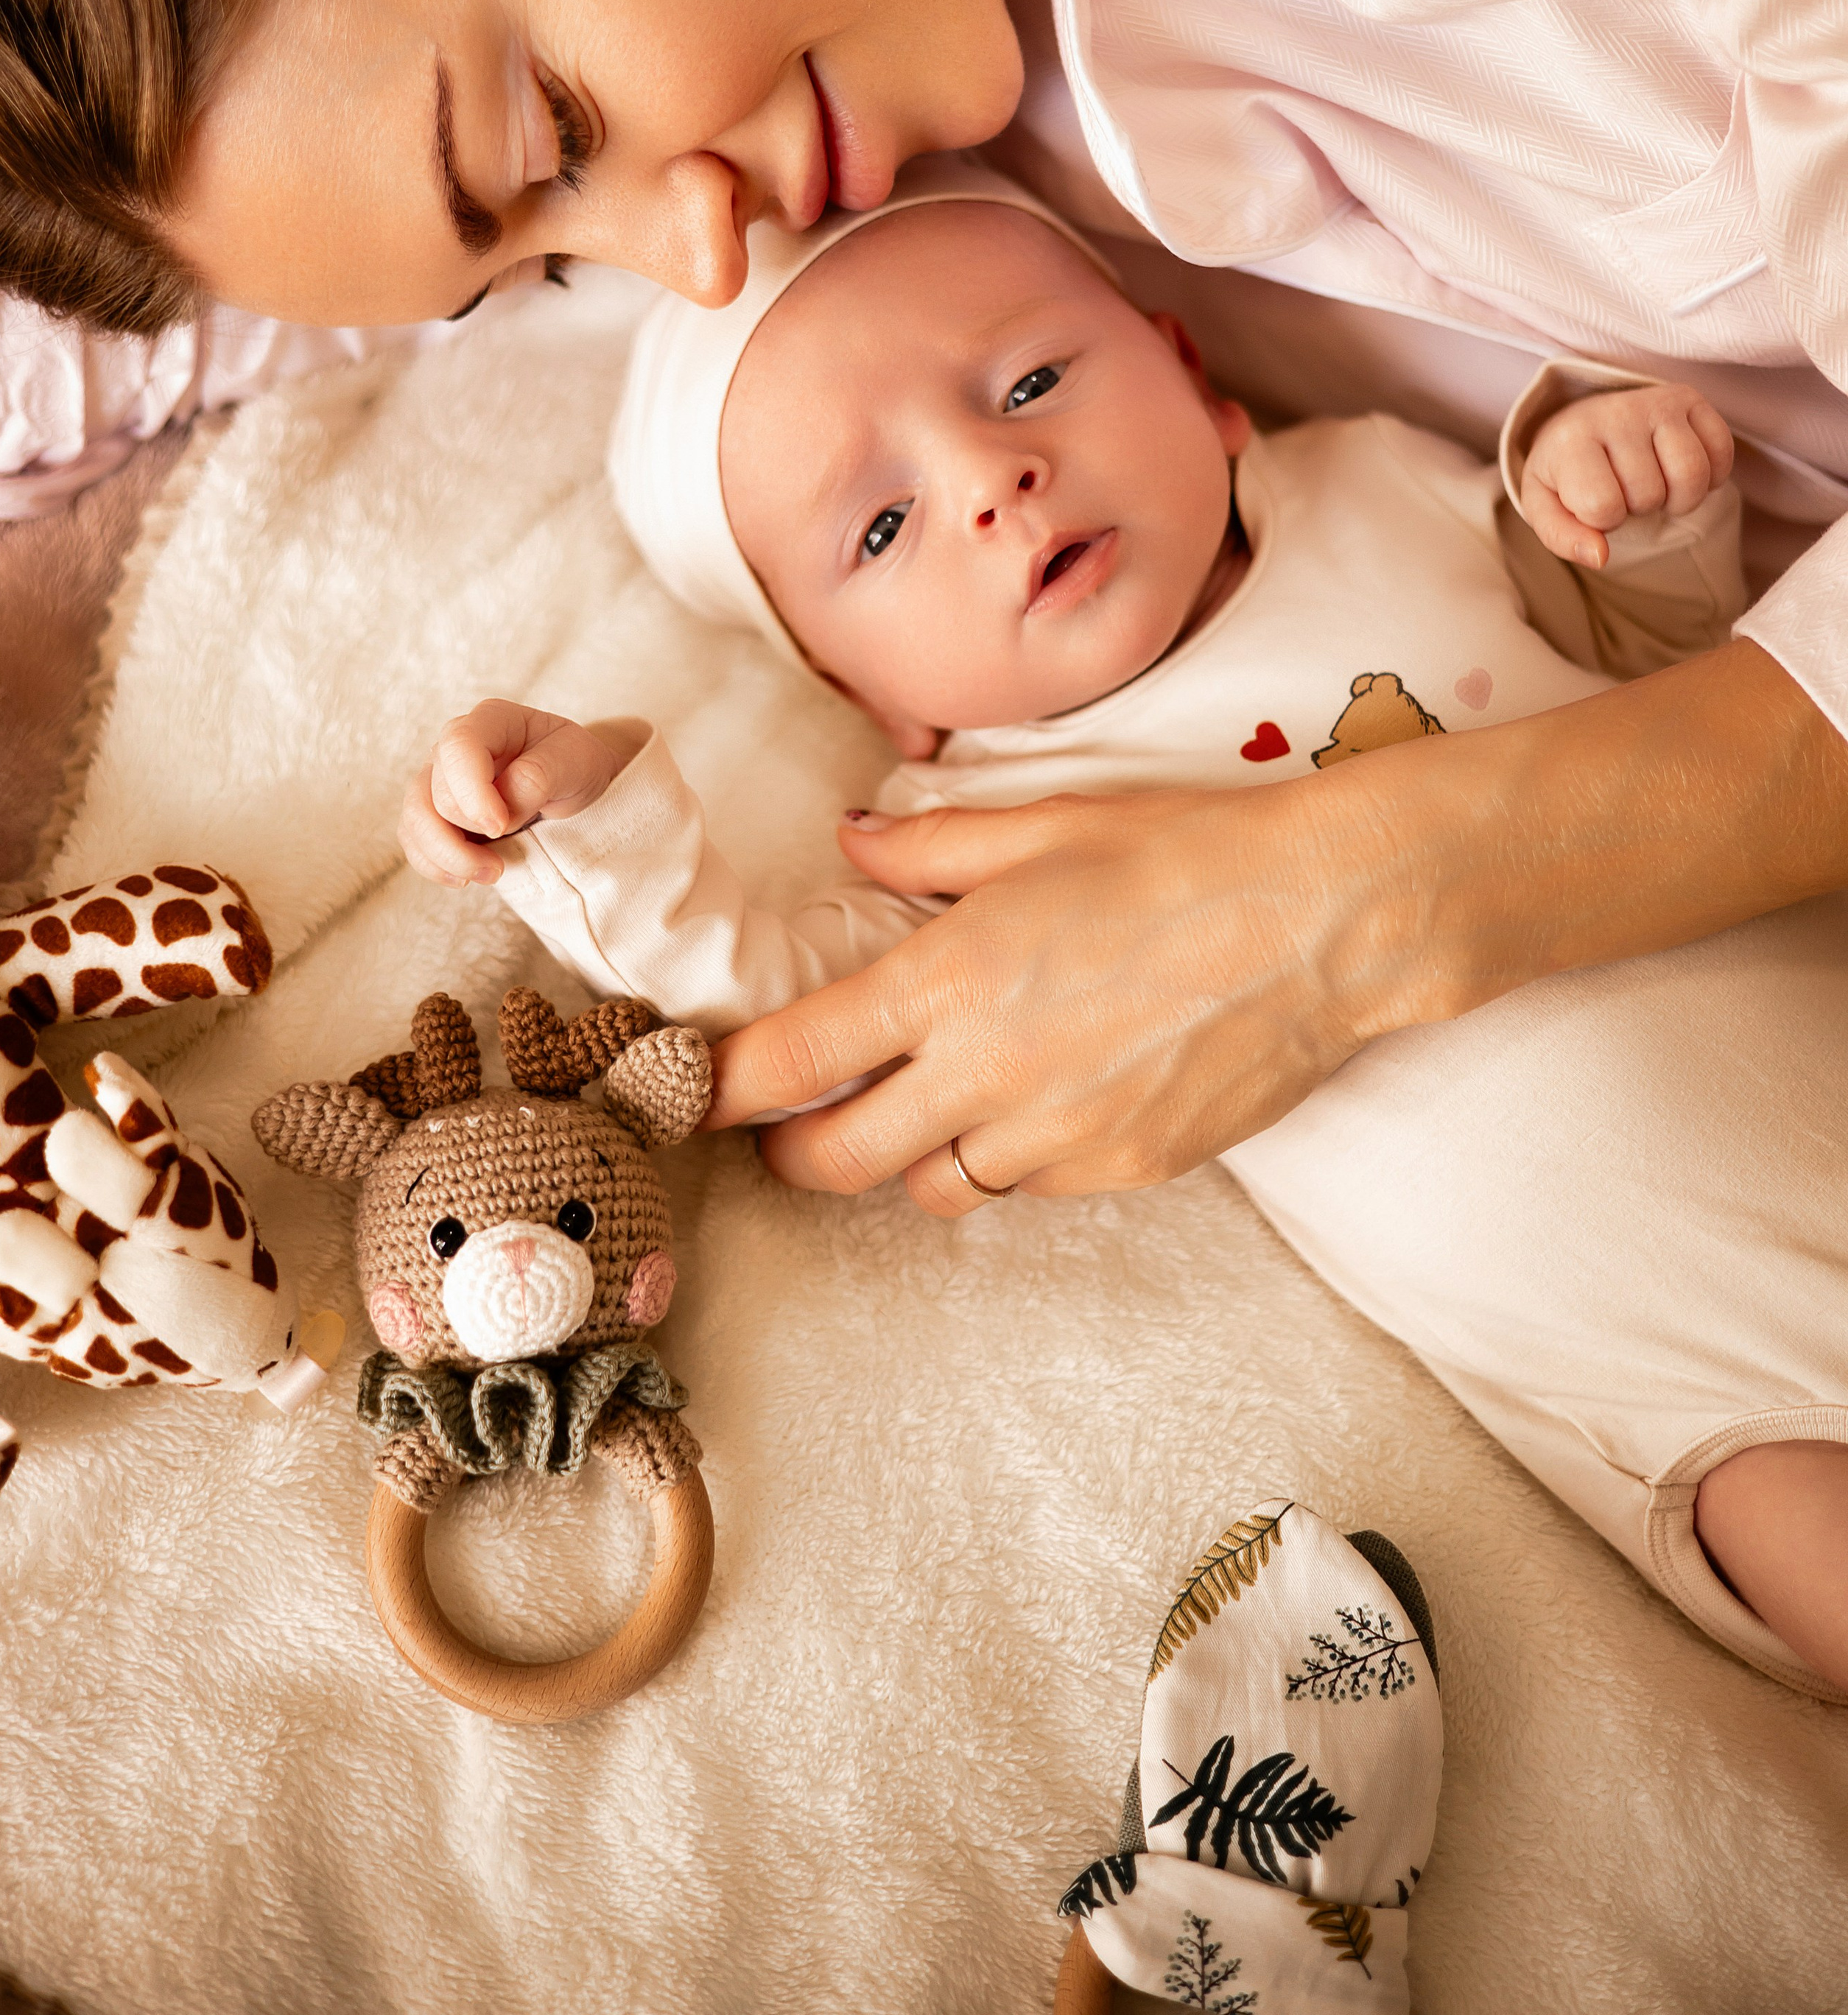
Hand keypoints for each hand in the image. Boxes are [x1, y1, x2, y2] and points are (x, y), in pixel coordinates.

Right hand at [400, 700, 620, 885]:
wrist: (574, 785)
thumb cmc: (574, 764)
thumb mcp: (576, 760)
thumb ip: (538, 777)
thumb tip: (502, 808)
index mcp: (491, 721)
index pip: (459, 747)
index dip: (472, 792)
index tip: (500, 827)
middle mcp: (454, 747)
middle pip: (436, 793)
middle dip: (471, 831)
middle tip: (509, 845)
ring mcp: (438, 779)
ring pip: (416, 820)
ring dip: (447, 856)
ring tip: (491, 872)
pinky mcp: (433, 813)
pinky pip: (414, 841)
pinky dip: (435, 865)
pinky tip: (465, 876)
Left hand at [708, 777, 1414, 1212]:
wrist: (1323, 921)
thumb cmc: (1182, 852)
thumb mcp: (1041, 825)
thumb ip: (926, 848)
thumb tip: (851, 840)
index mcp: (948, 979)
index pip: (790, 1063)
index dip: (721, 1089)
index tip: (691, 1091)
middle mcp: (986, 1073)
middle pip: (835, 1161)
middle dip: (791, 1155)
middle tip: (789, 1129)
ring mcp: (1056, 1135)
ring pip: (933, 1189)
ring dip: (912, 1156)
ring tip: (935, 1102)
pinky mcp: (1121, 1170)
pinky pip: (1028, 1187)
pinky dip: (1011, 1157)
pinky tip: (1043, 1099)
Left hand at [1520, 381, 1734, 569]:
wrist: (1581, 424)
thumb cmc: (1566, 473)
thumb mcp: (1546, 507)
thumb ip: (1563, 538)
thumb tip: (1600, 556)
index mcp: (1570, 440)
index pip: (1603, 506)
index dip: (1604, 520)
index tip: (1593, 502)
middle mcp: (1615, 412)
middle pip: (1650, 493)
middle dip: (1640, 507)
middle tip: (1625, 490)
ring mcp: (1655, 402)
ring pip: (1691, 474)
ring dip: (1679, 498)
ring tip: (1655, 485)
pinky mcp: (1687, 398)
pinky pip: (1721, 451)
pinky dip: (1710, 476)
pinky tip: (1680, 472)